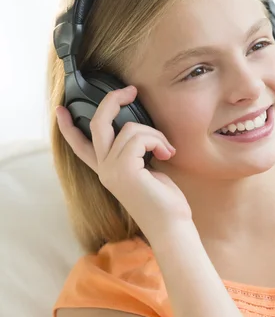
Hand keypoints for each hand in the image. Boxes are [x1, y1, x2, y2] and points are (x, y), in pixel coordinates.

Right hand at [55, 85, 192, 235]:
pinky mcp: (125, 169)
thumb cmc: (163, 201)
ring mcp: (112, 169)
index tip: (60, 109)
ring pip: (130, 128)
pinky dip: (158, 140)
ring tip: (166, 149)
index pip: (80, 146)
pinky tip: (167, 153)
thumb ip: (134, 154)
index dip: (68, 127)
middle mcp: (104, 169)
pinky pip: (140, 137)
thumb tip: (140, 132)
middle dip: (112, 101)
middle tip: (131, 91)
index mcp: (107, 170)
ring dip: (154, 133)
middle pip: (97, 124)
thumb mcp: (144, 171)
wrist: (171, 225)